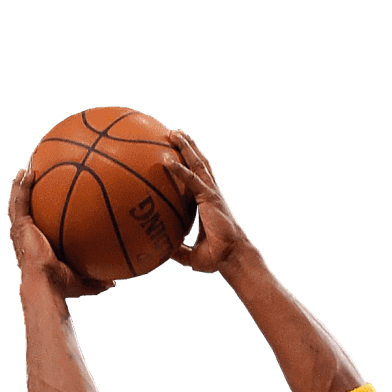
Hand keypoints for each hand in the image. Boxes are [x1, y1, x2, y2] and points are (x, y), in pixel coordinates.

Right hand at [7, 166, 113, 298]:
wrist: (45, 284)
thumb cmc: (60, 286)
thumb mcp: (82, 281)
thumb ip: (96, 281)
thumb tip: (113, 283)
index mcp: (35, 247)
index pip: (36, 228)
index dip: (38, 216)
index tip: (45, 205)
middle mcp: (25, 237)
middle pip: (23, 211)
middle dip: (25, 195)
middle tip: (32, 179)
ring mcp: (20, 230)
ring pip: (17, 202)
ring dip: (20, 185)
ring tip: (26, 169)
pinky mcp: (20, 226)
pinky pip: (20, 200)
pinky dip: (22, 186)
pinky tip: (28, 171)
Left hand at [163, 132, 249, 274]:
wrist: (232, 258)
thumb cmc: (217, 258)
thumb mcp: (191, 255)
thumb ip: (177, 250)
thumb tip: (160, 252)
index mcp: (207, 202)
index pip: (197, 177)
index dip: (189, 163)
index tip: (177, 152)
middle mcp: (210, 193)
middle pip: (199, 163)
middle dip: (188, 146)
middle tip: (175, 133)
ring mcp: (211, 193)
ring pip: (197, 164)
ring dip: (186, 147)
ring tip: (175, 132)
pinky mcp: (209, 198)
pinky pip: (191, 180)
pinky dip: (180, 170)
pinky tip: (168, 161)